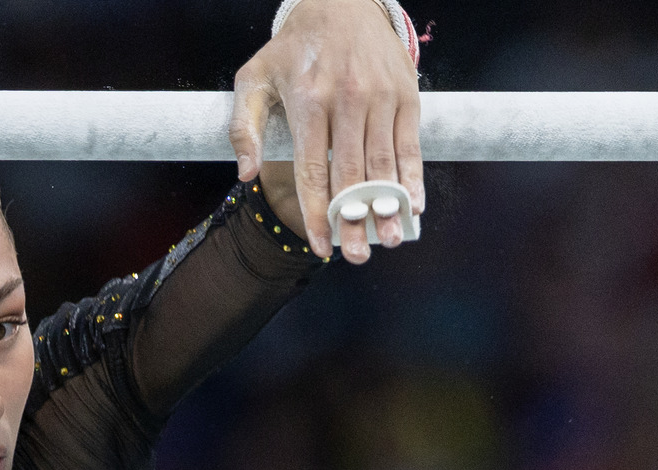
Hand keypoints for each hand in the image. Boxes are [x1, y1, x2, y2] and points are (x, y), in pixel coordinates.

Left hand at [230, 0, 422, 263]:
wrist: (342, 2)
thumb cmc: (292, 50)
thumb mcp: (253, 78)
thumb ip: (243, 126)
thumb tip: (244, 174)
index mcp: (309, 102)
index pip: (314, 170)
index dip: (318, 212)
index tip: (319, 244)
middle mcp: (348, 100)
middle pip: (352, 174)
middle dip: (354, 219)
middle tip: (356, 256)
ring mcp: (382, 97)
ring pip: (385, 163)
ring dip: (388, 206)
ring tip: (388, 241)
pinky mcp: (406, 94)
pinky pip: (411, 143)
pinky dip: (414, 176)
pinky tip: (414, 206)